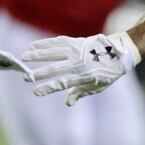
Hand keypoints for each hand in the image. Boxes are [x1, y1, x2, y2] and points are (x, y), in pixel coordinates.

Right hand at [22, 32, 139, 105]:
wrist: (120, 52)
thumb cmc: (108, 73)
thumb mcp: (98, 87)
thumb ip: (80, 93)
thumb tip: (67, 103)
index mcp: (84, 76)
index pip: (62, 83)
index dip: (48, 88)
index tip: (36, 91)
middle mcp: (79, 63)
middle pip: (55, 69)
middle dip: (38, 74)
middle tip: (24, 78)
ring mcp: (77, 51)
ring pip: (53, 52)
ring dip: (37, 55)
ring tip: (23, 57)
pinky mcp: (76, 42)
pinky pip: (57, 42)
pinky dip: (44, 44)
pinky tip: (33, 46)